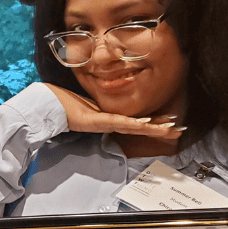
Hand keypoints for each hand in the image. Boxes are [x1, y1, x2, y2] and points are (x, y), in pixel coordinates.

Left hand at [44, 84, 184, 137]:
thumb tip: (111, 97)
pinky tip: (145, 122)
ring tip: (168, 129)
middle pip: (140, 127)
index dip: (154, 124)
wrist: (50, 106)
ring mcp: (104, 123)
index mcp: (111, 118)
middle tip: (178, 131)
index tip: (170, 124)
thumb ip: (103, 102)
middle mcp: (110, 123)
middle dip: (160, 129)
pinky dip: (132, 122)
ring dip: (152, 128)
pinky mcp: (96, 121)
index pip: (137, 121)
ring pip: (133, 126)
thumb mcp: (90, 101)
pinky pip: (118, 121)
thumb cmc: (67, 102)